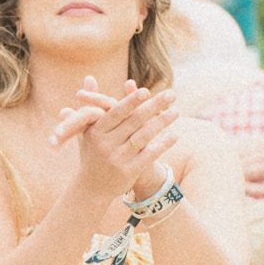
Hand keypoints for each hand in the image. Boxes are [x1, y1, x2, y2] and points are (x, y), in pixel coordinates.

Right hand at [50, 75, 179, 202]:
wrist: (92, 187)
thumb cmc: (92, 152)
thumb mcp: (87, 129)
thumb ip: (90, 103)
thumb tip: (89, 77)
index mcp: (96, 131)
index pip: (116, 113)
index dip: (131, 101)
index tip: (146, 90)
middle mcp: (106, 145)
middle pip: (134, 122)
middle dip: (154, 106)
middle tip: (171, 94)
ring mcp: (117, 159)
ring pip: (143, 137)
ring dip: (161, 123)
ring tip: (176, 112)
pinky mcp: (129, 172)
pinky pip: (149, 155)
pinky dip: (162, 144)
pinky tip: (174, 135)